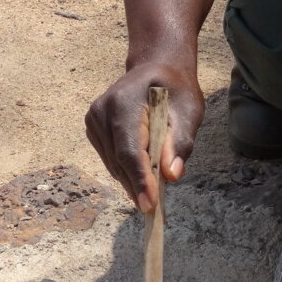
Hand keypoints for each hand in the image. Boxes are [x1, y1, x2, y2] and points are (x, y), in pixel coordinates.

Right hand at [85, 63, 203, 212]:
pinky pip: (110, 160)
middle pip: (119, 162)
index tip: (150, 206)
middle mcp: (101, 111)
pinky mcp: (93, 128)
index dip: (140, 180)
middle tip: (156, 211)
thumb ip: (181, 143)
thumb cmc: (176, 89)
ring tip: (151, 195)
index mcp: (124, 102)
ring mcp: (93, 120)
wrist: (155, 69)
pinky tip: (141, 175)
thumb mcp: (189, 111)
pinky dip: (126, 172)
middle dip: (138, 187)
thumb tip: (172, 176)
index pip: (129, 150)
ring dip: (132, 182)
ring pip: (113, 165)